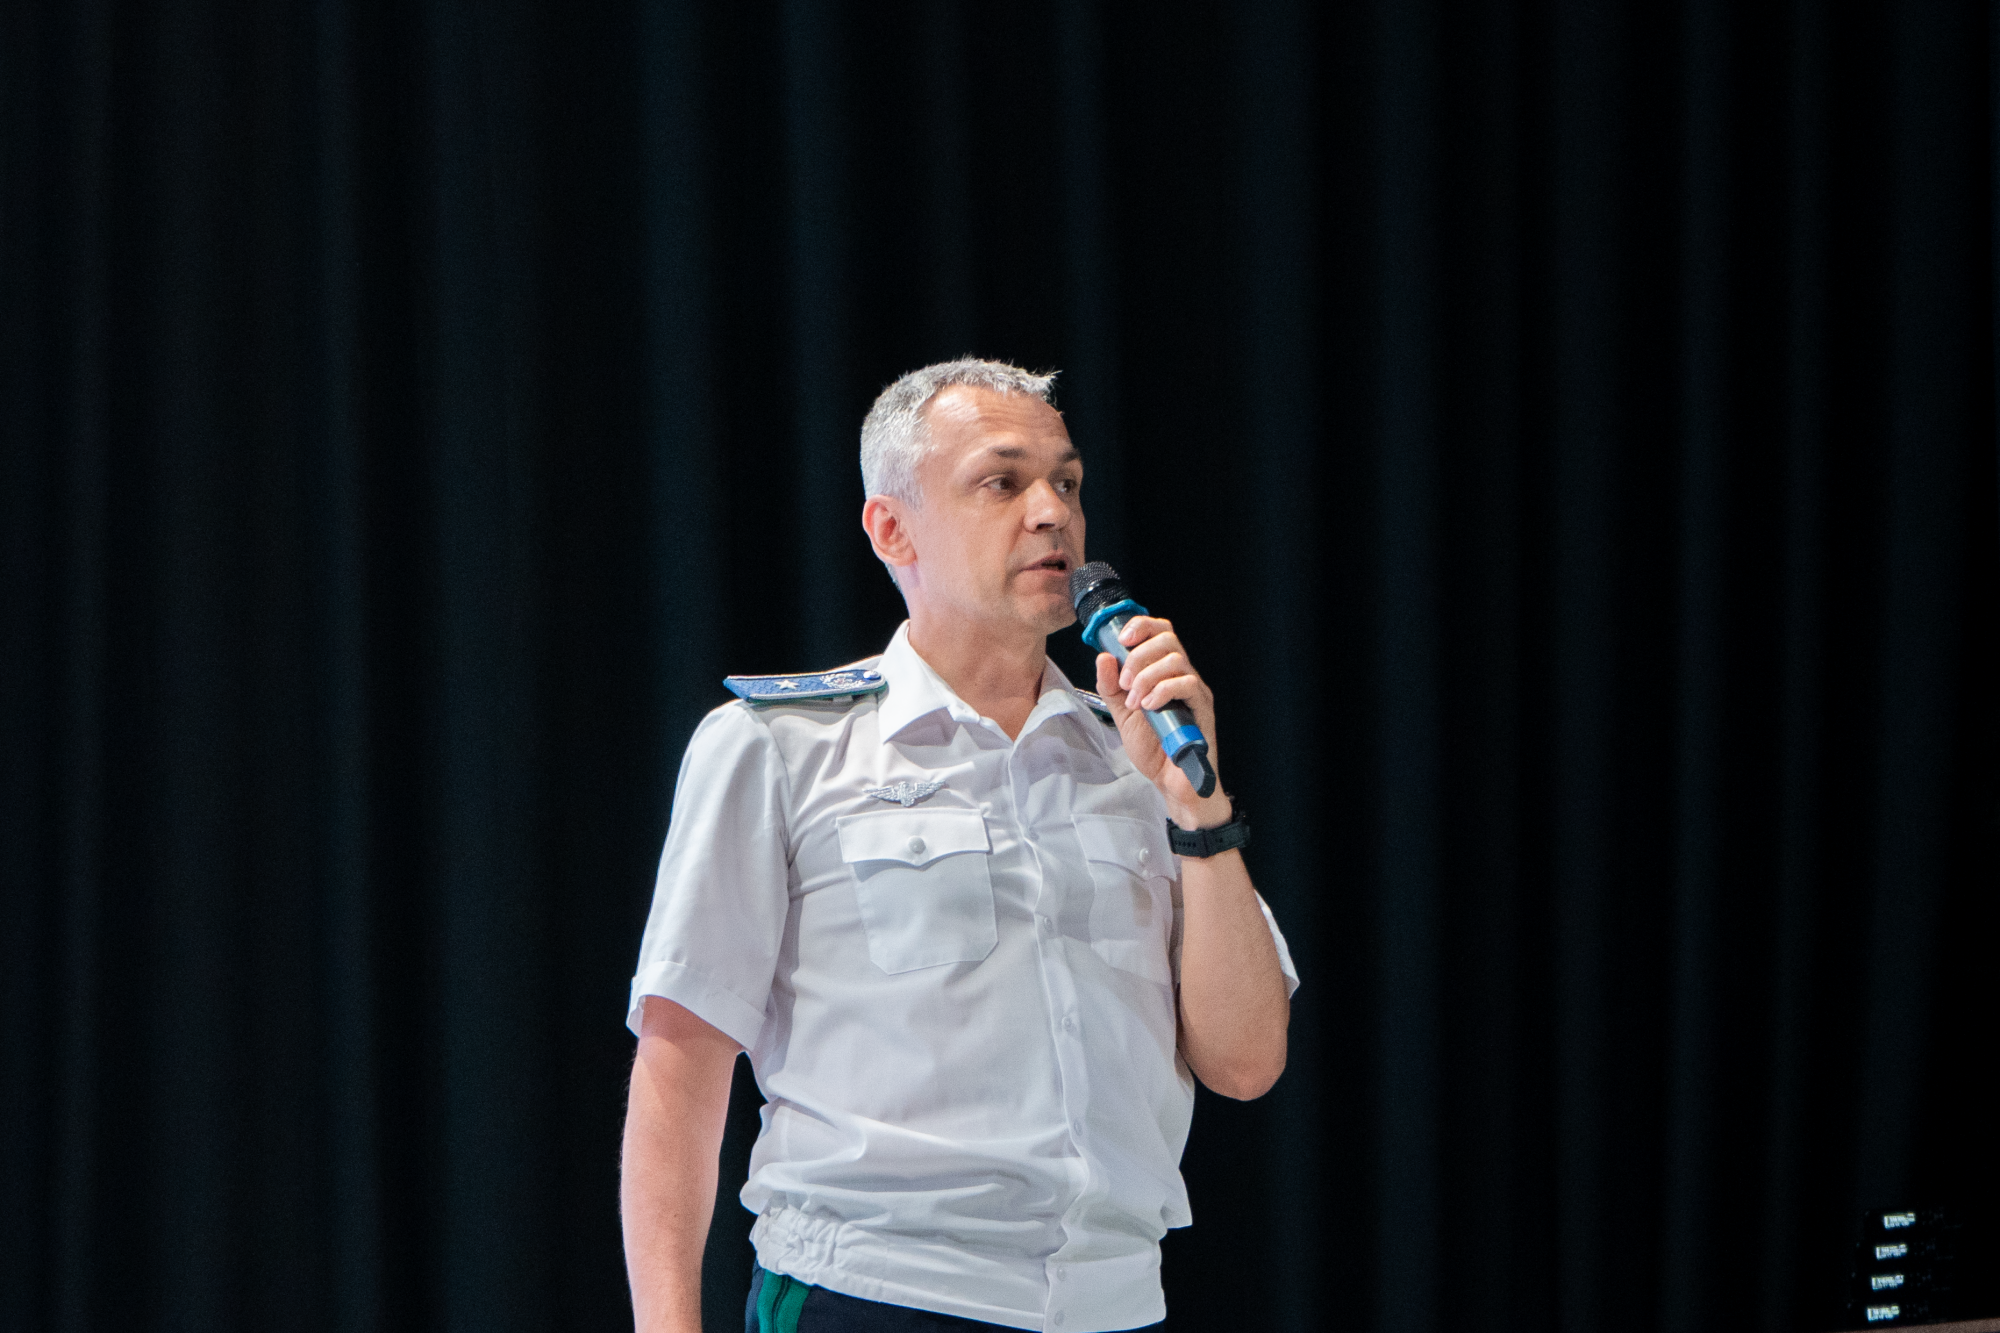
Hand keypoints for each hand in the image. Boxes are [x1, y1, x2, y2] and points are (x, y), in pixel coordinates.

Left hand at [1092, 615, 1233, 829]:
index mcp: (1164, 673)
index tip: (1121, 639)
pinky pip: (1187, 684)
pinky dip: (1162, 691)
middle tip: (1125, 684)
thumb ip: (1111, 687)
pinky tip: (1150, 707)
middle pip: (1167, 639)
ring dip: (1146, 677)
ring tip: (1135, 702)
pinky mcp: (1202, 707)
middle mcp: (1182, 675)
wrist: (1171, 782)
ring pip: (1176, 660)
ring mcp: (1194, 690)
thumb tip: (1103, 657)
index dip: (1141, 626)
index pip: (1160, 632)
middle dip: (1138, 657)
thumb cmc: (1154, 748)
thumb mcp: (1122, 715)